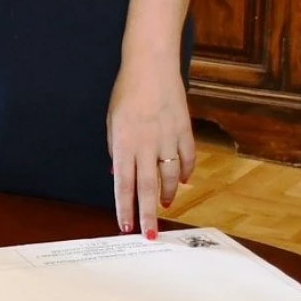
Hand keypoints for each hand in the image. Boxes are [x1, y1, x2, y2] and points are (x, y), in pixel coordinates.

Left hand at [106, 58, 195, 238]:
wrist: (151, 66)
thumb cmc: (126, 92)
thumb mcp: (112, 121)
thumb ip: (116, 149)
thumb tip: (119, 176)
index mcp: (124, 143)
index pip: (123, 184)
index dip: (124, 208)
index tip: (125, 227)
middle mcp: (146, 145)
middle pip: (147, 188)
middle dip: (147, 215)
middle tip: (150, 235)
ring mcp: (167, 138)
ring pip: (170, 177)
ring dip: (167, 195)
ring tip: (163, 206)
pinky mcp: (184, 130)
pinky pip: (187, 158)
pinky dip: (186, 172)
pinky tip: (183, 181)